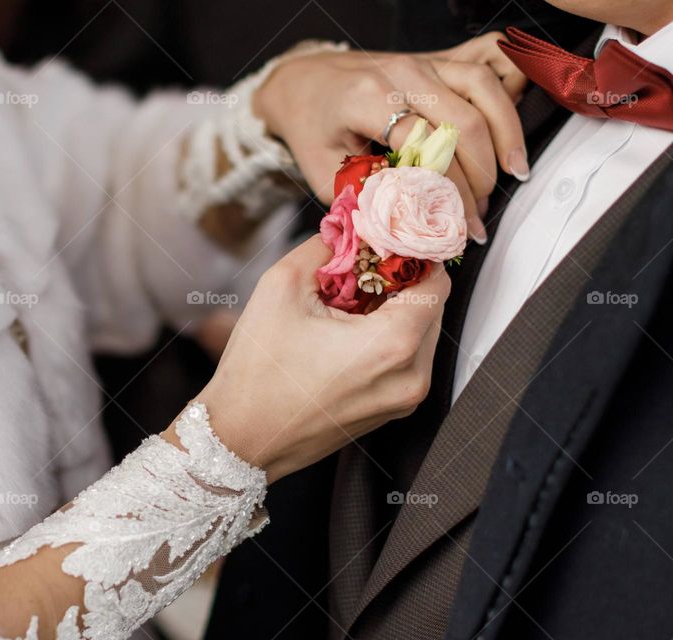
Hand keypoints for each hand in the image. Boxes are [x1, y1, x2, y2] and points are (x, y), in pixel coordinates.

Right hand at [196, 237, 449, 482]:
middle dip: (401, 281)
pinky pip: (406, 361)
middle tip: (360, 267)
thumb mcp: (281, 288)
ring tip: (347, 302)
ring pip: (421, 334)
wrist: (240, 438)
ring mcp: (405, 399)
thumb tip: (346, 228)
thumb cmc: (257, 372)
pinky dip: (387, 339)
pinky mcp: (392, 411)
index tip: (383, 242)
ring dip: (394, 310)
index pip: (436, 280)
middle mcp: (411, 376)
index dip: (412, 254)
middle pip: (432, 307)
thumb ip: (323, 246)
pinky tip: (345, 332)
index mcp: (392, 344)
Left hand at [254, 32, 529, 243]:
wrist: (305, 82)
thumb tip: (406, 231)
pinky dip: (505, 101)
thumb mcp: (324, 172)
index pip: (423, 147)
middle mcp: (400, 74)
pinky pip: (484, 70)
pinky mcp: (436, 60)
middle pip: (461, 121)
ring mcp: (422, 62)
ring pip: (482, 89)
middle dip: (478, 175)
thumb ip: (363, 198)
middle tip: (477, 214)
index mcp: (365, 99)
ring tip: (513, 173)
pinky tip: (511, 135)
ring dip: (504, 134)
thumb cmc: (314, 126)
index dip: (446, 192)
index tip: (456, 227)